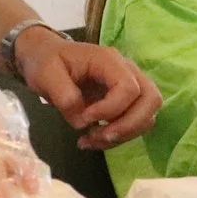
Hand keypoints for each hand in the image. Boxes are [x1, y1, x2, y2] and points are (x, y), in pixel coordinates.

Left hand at [18, 30, 161, 149]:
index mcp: (108, 60)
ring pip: (147, 115)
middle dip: (128, 126)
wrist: (45, 57)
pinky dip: (119, 137)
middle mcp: (127, 71)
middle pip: (151, 99)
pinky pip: (135, 123)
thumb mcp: (46, 74)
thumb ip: (64, 96)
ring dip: (124, 134)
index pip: (129, 88)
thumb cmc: (46, 61)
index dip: (111, 110)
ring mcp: (130, 85)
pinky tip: (93, 139)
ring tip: (92, 140)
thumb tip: (82, 122)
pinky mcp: (125, 101)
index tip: (85, 118)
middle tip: (99, 135)